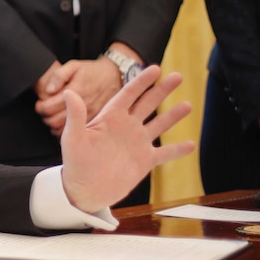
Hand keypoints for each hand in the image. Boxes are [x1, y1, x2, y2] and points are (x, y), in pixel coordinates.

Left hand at [34, 58, 120, 136]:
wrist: (115, 76)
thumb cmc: (92, 71)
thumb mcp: (74, 66)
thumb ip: (58, 76)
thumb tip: (48, 91)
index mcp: (76, 92)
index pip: (49, 107)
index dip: (40, 107)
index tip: (40, 104)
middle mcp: (83, 106)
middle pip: (54, 121)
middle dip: (45, 117)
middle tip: (45, 111)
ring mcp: (90, 116)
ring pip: (65, 130)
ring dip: (55, 126)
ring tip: (54, 117)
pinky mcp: (95, 122)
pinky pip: (77, 132)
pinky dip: (68, 131)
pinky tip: (65, 123)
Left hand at [59, 65, 194, 212]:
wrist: (84, 191)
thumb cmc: (75, 163)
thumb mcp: (73, 138)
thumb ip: (75, 116)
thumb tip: (68, 92)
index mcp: (110, 118)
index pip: (128, 94)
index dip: (141, 81)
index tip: (156, 68)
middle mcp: (126, 127)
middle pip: (148, 104)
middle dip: (162, 90)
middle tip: (178, 76)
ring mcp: (137, 143)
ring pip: (159, 125)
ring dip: (173, 115)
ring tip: (188, 104)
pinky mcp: (144, 161)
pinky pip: (165, 153)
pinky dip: (178, 150)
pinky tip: (191, 144)